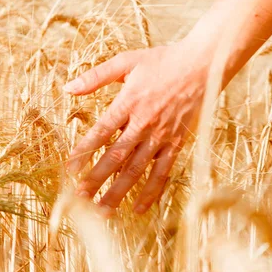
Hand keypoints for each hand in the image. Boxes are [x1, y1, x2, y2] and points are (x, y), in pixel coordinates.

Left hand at [64, 40, 208, 214]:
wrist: (203, 66)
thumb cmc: (163, 61)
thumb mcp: (127, 61)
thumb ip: (97, 76)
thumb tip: (68, 88)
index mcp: (129, 102)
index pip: (101, 132)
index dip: (83, 151)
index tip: (68, 169)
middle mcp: (144, 123)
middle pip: (116, 156)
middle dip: (96, 179)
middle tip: (79, 198)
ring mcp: (162, 135)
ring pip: (137, 169)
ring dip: (119, 191)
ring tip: (103, 210)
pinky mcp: (177, 143)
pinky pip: (163, 171)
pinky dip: (151, 191)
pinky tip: (139, 208)